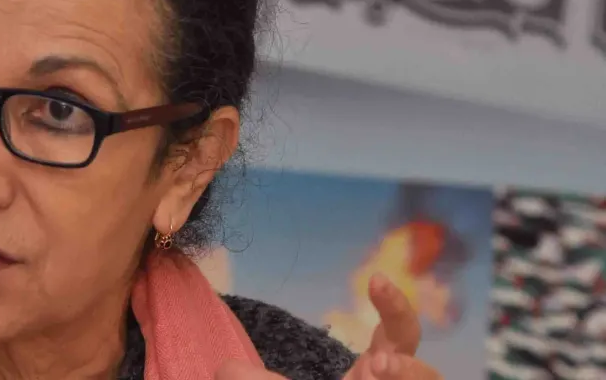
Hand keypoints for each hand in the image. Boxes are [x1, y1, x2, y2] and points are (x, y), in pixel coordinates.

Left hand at [214, 274, 442, 379]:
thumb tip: (221, 368)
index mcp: (381, 370)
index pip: (398, 331)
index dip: (393, 305)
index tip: (376, 279)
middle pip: (427, 371)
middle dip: (411, 362)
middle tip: (382, 360)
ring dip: (412, 378)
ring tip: (383, 369)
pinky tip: (385, 374)